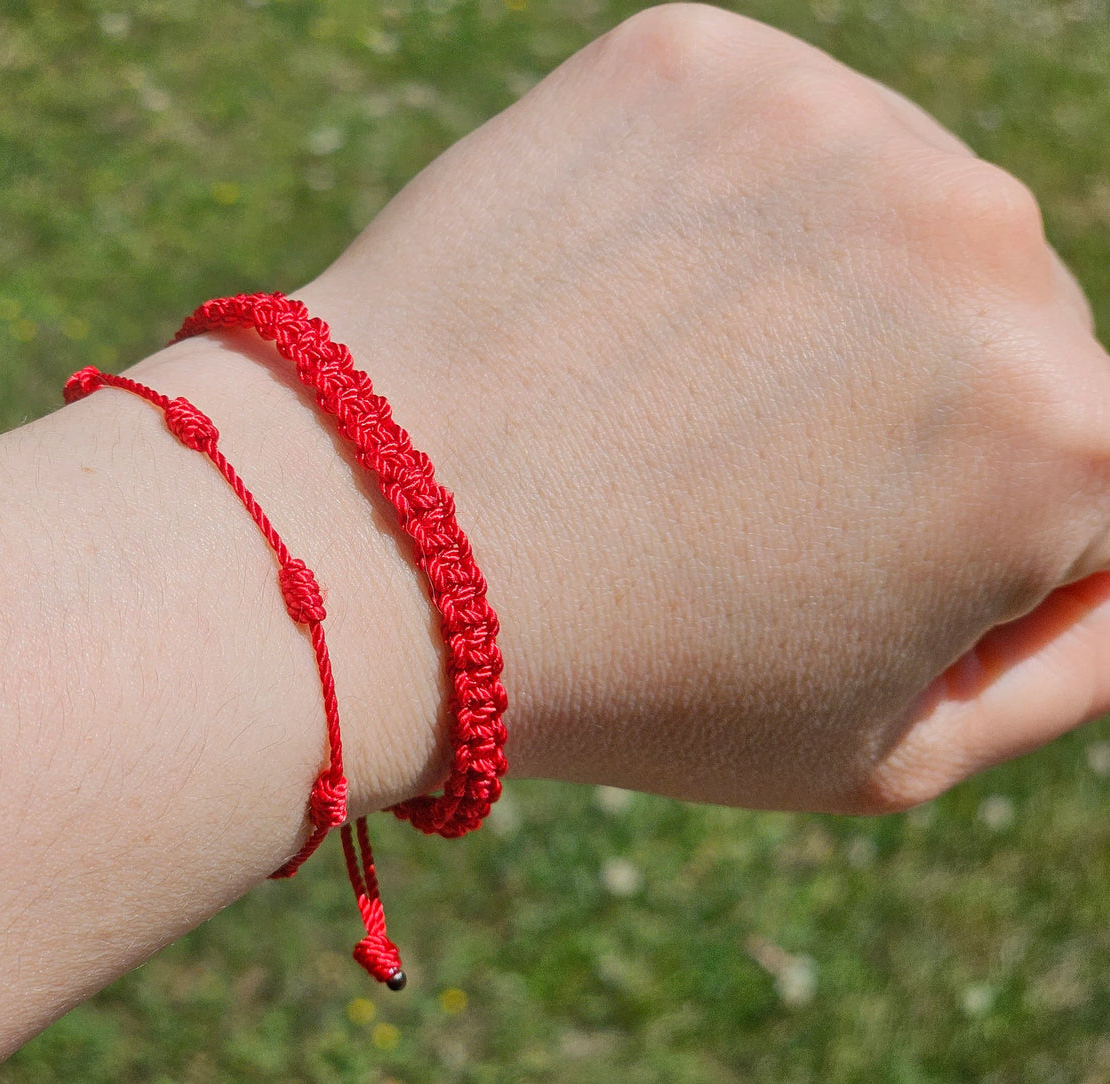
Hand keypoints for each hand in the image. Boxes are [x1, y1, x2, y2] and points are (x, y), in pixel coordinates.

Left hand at [295, 3, 1109, 812]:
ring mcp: (839, 131)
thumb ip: (1066, 655)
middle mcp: (987, 250)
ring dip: (800, 287)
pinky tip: (606, 299)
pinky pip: (749, 141)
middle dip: (888, 394)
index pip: (1085, 462)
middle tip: (714, 470)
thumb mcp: (878, 749)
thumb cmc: (625, 676)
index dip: (955, 519)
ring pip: (875, 213)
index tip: (824, 542)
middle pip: (991, 320)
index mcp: (1064, 437)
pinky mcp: (702, 64)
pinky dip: (697, 211)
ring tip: (652, 384)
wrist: (375, 544)